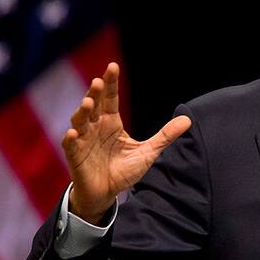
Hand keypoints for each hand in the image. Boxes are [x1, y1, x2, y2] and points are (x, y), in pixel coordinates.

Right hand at [62, 63, 191, 223]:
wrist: (107, 193)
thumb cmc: (124, 170)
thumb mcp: (148, 152)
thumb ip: (165, 135)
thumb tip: (188, 119)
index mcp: (111, 122)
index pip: (110, 98)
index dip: (111, 83)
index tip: (113, 66)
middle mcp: (96, 127)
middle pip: (94, 105)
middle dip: (96, 93)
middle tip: (99, 81)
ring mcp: (84, 140)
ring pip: (80, 121)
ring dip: (83, 112)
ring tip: (88, 103)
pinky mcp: (76, 157)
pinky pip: (71, 146)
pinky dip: (71, 139)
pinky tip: (72, 133)